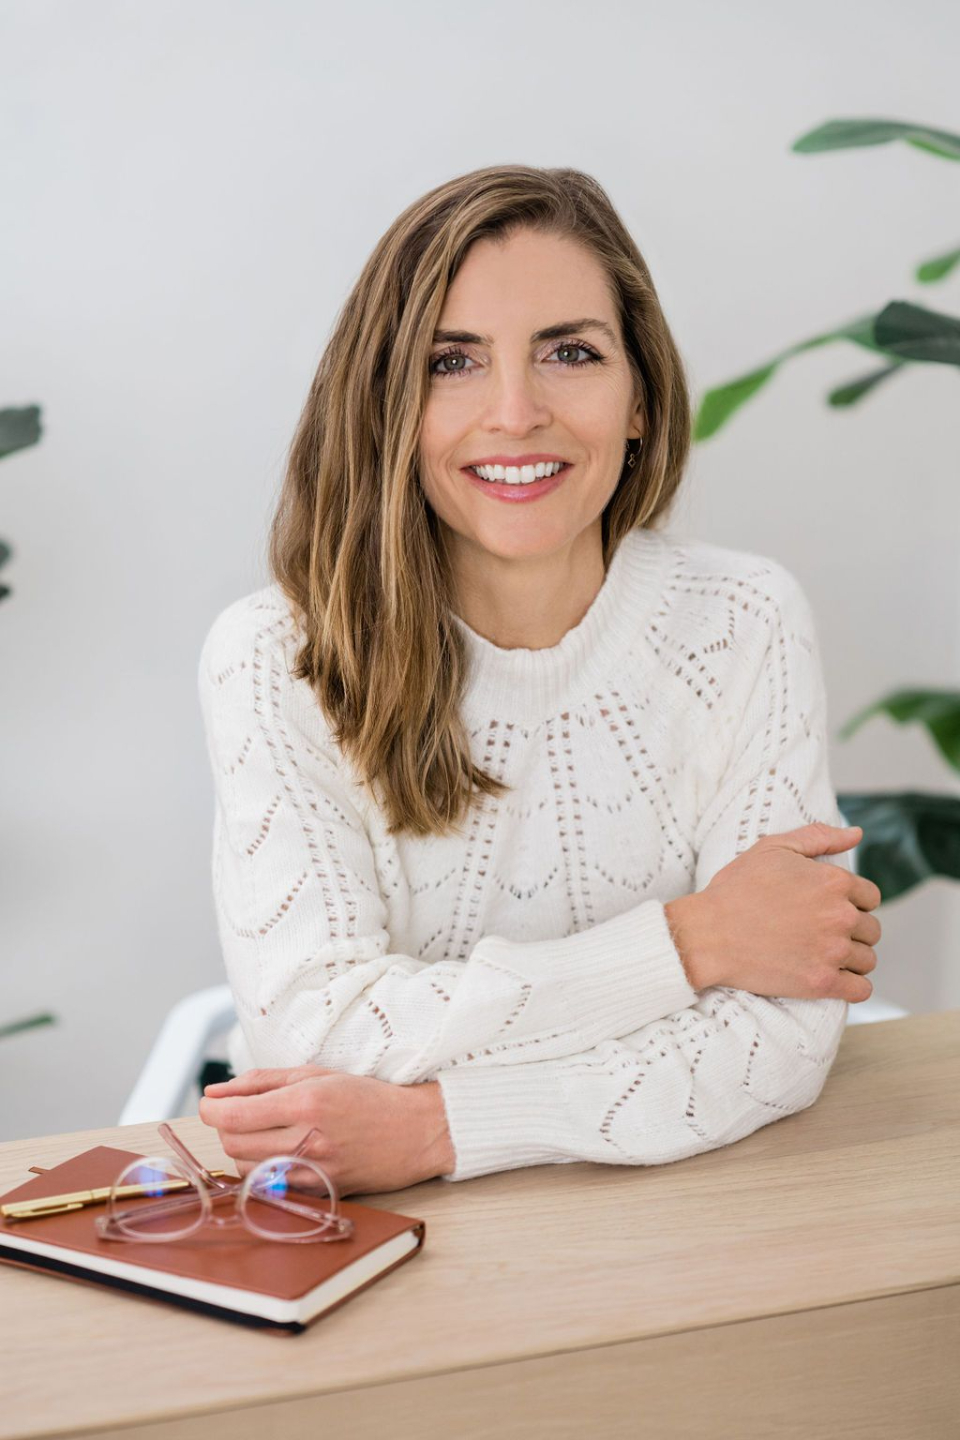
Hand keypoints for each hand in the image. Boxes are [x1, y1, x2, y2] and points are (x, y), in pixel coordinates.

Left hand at [198, 1064, 454, 1196]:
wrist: (413, 1132)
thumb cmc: (366, 1097)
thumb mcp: (315, 1074)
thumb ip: (262, 1082)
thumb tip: (216, 1092)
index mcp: (305, 1104)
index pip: (232, 1117)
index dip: (210, 1110)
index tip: (209, 1103)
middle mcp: (306, 1141)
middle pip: (232, 1144)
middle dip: (226, 1127)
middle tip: (242, 1114)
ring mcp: (312, 1172)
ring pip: (245, 1169)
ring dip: (243, 1150)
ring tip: (266, 1132)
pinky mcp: (317, 1193)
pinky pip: (269, 1185)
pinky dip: (263, 1169)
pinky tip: (281, 1152)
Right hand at [665, 822, 881, 1002]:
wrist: (708, 934)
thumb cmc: (736, 889)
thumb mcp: (773, 849)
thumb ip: (819, 836)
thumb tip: (856, 833)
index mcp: (834, 882)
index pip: (870, 897)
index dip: (851, 901)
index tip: (827, 909)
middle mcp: (840, 916)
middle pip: (871, 930)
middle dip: (852, 931)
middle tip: (821, 933)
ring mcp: (833, 951)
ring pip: (867, 959)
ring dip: (852, 959)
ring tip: (823, 955)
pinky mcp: (822, 982)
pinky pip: (861, 989)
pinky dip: (852, 986)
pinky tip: (834, 978)